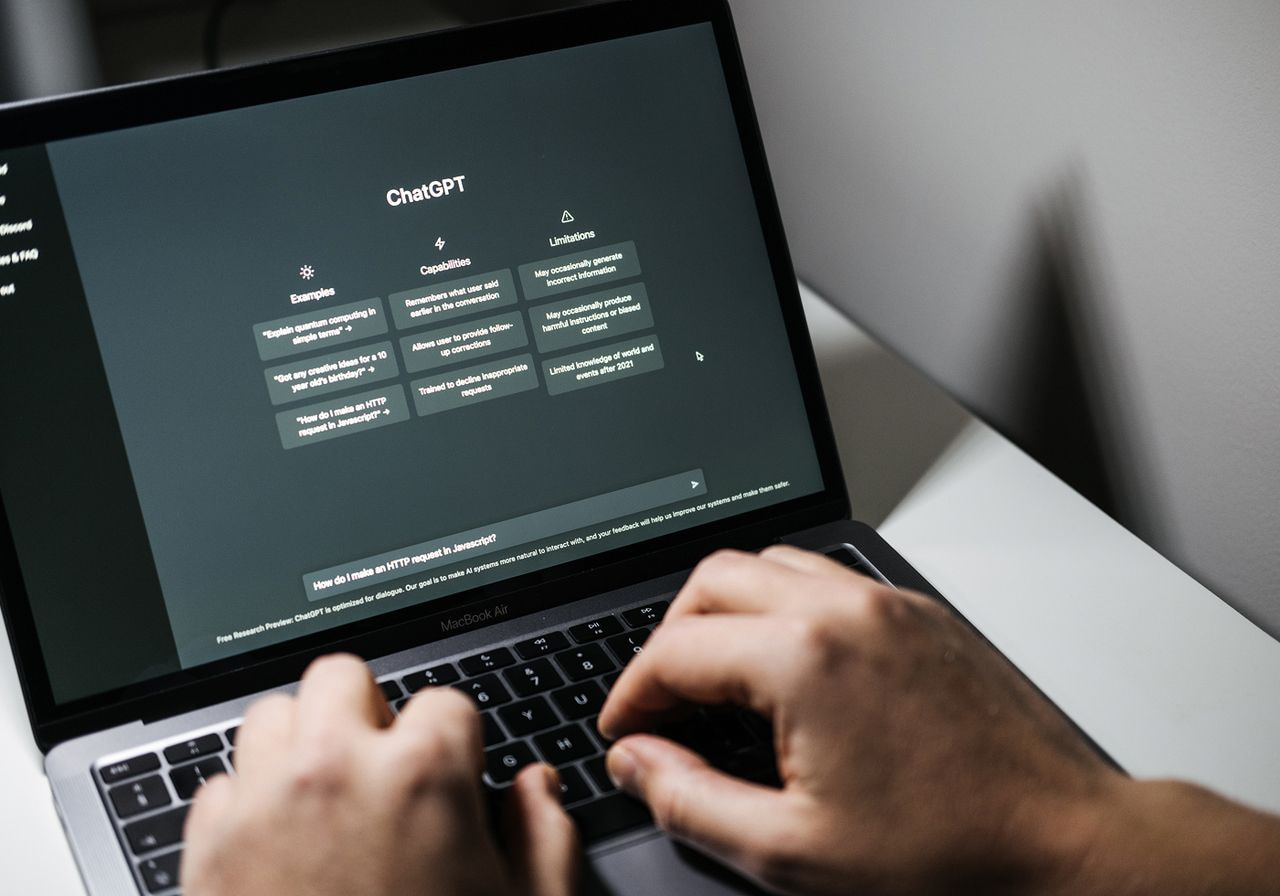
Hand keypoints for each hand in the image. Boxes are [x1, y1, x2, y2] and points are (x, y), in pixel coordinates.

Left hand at [183, 654, 577, 895]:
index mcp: (423, 775)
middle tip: (385, 768)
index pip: (445, 701)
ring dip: (303, 744)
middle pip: (342, 675)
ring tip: (329, 798)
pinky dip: (249, 802)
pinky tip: (281, 846)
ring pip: (271, 716)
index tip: (453, 777)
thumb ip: (546, 836)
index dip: (457, 743)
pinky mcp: (206, 854)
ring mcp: (261, 807)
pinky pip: (220, 786)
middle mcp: (335, 771)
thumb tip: (537, 788)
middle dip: (369, 712)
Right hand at [598, 546, 1123, 894]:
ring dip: (725, 611)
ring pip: (771, 564)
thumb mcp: (792, 852)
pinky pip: (829, 579)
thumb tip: (638, 764)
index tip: (625, 732)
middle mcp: (845, 611)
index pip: (676, 650)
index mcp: (805, 659)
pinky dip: (784, 607)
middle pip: (713, 580)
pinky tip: (789, 666)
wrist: (1066, 844)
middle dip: (669, 638)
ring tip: (716, 677)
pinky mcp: (921, 616)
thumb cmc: (952, 854)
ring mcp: (889, 605)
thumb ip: (692, 801)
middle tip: (660, 702)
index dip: (631, 695)